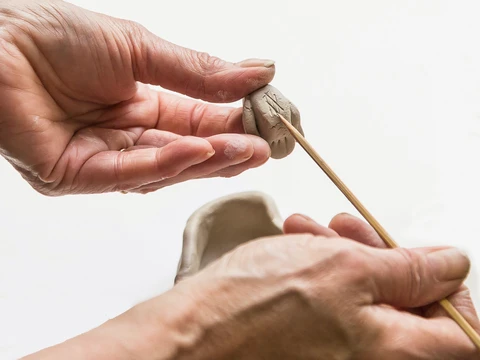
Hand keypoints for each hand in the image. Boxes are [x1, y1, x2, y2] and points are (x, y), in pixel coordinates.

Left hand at [0, 0, 273, 194]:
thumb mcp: (140, 49)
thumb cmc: (57, 36)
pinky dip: (165, 163)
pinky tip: (198, 150)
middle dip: (229, 150)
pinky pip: (128, 173)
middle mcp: (128, 137)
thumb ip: (198, 71)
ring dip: (206, 160)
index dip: (234, 125)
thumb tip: (259, 71)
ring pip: (164, 168)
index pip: (200, 122)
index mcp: (144, 105)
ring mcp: (104, 160)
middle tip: (266, 147)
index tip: (269, 124)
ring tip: (245, 150)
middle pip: (187, 152)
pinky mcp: (77, 175)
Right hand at [24, 213, 478, 358]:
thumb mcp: (346, 268)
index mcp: (395, 355)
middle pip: (408, 308)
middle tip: (354, 230)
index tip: (422, 259)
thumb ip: (409, 269)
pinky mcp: (309, 345)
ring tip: (314, 231)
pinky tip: (298, 246)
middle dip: (382, 256)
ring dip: (345, 256)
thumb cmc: (257, 306)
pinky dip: (322, 272)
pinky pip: (333, 307)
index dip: (448, 287)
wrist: (195, 332)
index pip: (461, 329)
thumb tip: (451, 264)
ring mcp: (338, 356)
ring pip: (364, 300)